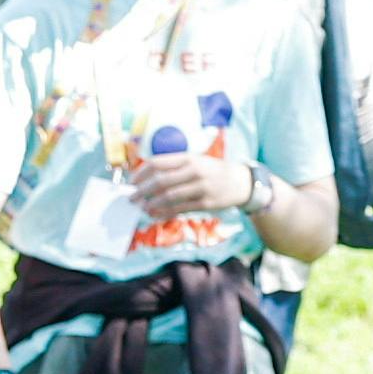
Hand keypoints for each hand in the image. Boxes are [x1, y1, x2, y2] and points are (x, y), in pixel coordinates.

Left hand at [127, 145, 246, 218]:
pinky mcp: (205, 203)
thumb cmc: (212, 171)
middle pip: (160, 181)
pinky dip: (164, 213)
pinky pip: (180, 209)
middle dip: (142, 191)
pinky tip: (155, 215)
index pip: (158, 163)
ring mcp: (201, 187)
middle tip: (132, 198)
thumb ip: (173, 167)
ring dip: (151, 204)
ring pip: (169, 197)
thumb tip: (146, 179)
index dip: (141, 173)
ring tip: (142, 208)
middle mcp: (194, 170)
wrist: (241, 181)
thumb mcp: (195, 161)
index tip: (131, 182)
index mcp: (188, 158)